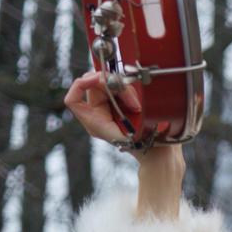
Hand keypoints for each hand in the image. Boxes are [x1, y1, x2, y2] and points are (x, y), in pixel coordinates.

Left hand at [64, 70, 183, 216]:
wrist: (158, 152)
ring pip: (109, 81)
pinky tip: (138, 100)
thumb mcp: (125, 131)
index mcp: (94, 121)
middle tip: (132, 101)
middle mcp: (99, 111)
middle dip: (113, 85)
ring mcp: (110, 104)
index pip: (74, 99)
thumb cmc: (142, 145)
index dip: (81, 85)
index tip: (97, 80)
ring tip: (137, 105)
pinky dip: (130, 88)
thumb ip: (119, 111)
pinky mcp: (122, 99)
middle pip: (94, 84)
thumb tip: (120, 89)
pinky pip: (121, 85)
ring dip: (125, 89)